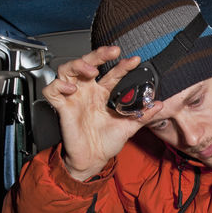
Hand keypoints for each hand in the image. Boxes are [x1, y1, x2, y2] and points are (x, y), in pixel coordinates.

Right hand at [42, 46, 164, 179]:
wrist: (93, 160)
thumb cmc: (106, 143)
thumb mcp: (129, 127)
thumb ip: (143, 115)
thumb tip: (160, 104)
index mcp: (101, 94)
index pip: (111, 73)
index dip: (122, 66)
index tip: (135, 61)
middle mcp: (86, 92)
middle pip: (87, 63)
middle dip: (98, 54)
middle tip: (112, 51)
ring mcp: (73, 98)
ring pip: (66, 70)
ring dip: (78, 64)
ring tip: (91, 70)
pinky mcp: (62, 107)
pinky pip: (51, 90)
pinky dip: (58, 85)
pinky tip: (71, 88)